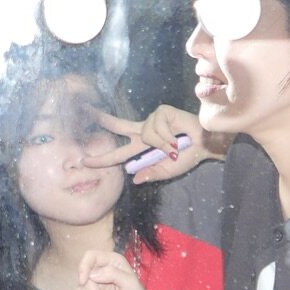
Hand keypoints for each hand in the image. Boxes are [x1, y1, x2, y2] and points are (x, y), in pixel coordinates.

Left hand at [83, 105, 208, 183]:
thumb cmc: (187, 157)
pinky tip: (177, 136)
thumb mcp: (166, 171)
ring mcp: (152, 120)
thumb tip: (134, 179)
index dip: (102, 158)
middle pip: (118, 125)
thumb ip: (150, 174)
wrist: (205, 145)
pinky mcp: (161, 112)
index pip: (118, 151)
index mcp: (142, 148)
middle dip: (102, 118)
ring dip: (161, 145)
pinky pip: (156, 128)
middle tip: (84, 110)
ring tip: (175, 146)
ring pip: (145, 135)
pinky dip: (167, 137)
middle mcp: (144, 132)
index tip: (84, 161)